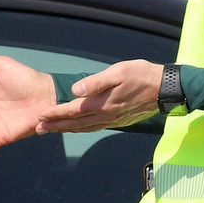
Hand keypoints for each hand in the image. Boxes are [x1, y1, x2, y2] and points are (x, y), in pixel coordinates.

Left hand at [35, 60, 162, 133]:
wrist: (165, 89)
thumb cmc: (141, 75)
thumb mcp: (118, 72)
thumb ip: (96, 82)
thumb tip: (76, 90)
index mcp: (102, 103)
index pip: (73, 111)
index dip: (56, 114)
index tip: (41, 116)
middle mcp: (106, 115)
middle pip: (75, 124)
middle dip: (56, 126)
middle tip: (38, 129)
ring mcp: (113, 120)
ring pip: (84, 128)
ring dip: (66, 130)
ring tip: (52, 130)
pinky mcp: (119, 121)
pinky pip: (95, 128)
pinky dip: (82, 129)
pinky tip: (77, 128)